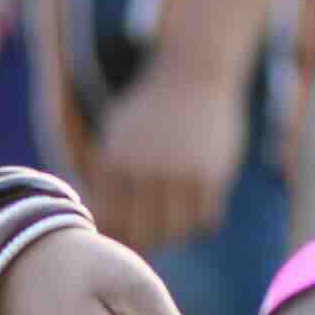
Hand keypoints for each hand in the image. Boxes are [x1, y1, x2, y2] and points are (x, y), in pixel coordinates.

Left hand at [84, 57, 246, 257]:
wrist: (193, 74)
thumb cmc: (150, 111)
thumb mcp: (115, 136)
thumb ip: (104, 178)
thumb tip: (104, 228)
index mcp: (112, 161)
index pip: (111, 222)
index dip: (121, 235)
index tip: (131, 234)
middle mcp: (142, 171)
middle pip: (144, 234)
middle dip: (150, 239)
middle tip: (157, 232)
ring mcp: (177, 175)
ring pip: (176, 232)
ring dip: (177, 231)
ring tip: (177, 216)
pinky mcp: (210, 176)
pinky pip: (205, 222)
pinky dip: (202, 220)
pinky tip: (198, 203)